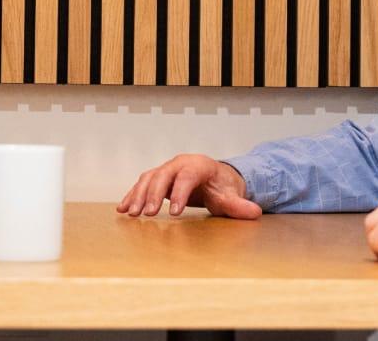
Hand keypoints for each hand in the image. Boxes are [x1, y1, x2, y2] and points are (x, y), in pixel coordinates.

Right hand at [117, 153, 262, 218]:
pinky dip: (131, 195)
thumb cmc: (222, 187)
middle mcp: (180, 163)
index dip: (180, 193)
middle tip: (147, 214)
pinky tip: (123, 209)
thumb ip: (239, 205)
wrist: (214, 177)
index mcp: (200, 165)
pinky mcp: (158, 177)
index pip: (187, 177)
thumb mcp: (231, 196)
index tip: (174, 212)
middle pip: (163, 175)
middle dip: (154, 195)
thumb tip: (254, 211)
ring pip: (149, 178)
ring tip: (132, 214)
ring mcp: (167, 169)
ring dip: (138, 195)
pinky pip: (142, 184)